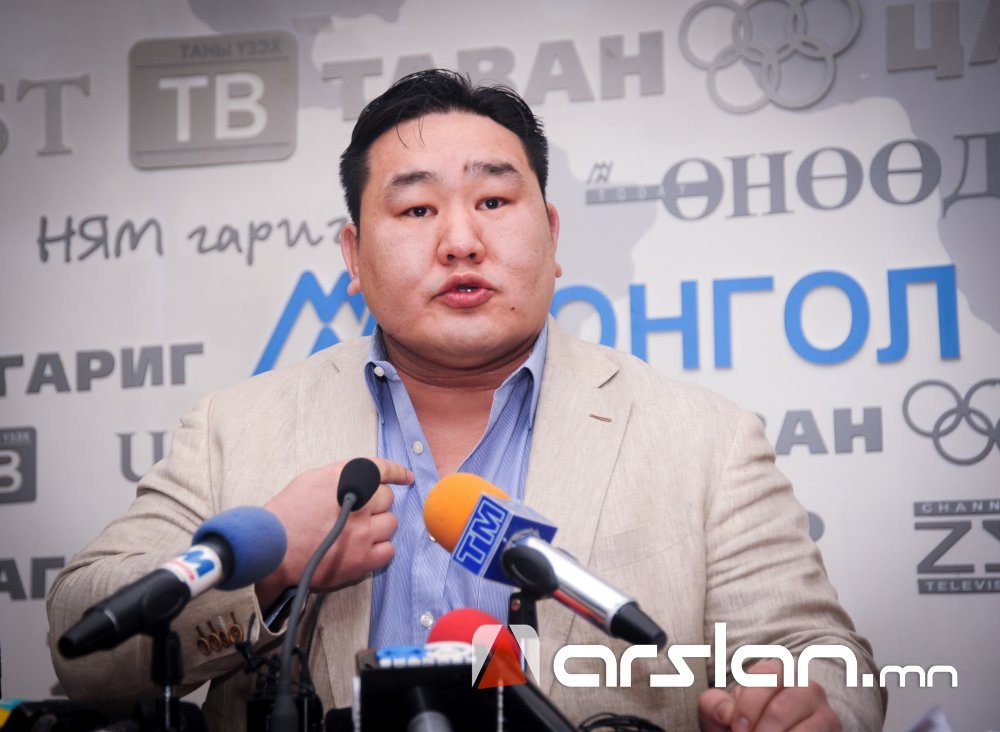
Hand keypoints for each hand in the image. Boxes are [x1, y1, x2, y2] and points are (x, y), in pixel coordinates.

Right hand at [256, 458, 412, 606]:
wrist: (272, 549)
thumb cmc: (285, 516)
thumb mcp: (310, 480)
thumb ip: (339, 476)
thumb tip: (360, 479)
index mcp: (344, 478)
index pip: (381, 468)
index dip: (396, 472)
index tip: (405, 477)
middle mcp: (358, 502)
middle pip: (387, 498)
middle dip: (376, 504)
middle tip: (358, 514)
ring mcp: (362, 532)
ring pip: (391, 523)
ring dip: (379, 526)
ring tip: (358, 532)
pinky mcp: (362, 559)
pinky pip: (389, 550)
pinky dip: (380, 549)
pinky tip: (365, 549)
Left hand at [698, 660, 840, 731]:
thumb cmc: (743, 726)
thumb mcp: (721, 716)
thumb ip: (713, 706)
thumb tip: (725, 712)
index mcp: (775, 674)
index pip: (765, 675)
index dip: (748, 703)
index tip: (736, 728)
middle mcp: (805, 688)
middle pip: (782, 707)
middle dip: (761, 730)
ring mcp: (824, 713)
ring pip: (805, 728)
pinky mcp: (834, 731)